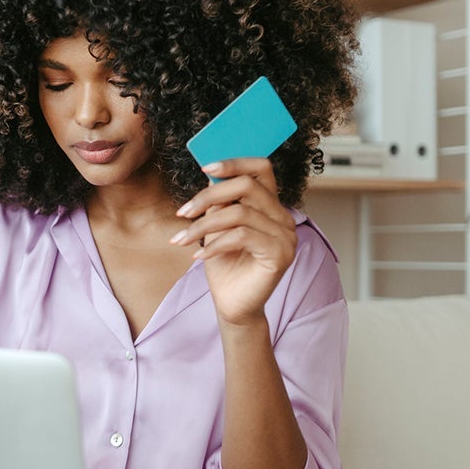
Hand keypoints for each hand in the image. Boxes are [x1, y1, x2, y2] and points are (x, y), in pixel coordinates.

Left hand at [170, 158, 296, 326]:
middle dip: (209, 196)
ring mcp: (286, 235)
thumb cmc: (225, 265)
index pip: (262, 168)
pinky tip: (199, 256)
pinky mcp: (281, 254)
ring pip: (240, 213)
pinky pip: (242, 236)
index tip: (205, 168)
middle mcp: (283, 217)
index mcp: (270, 206)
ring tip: (183, 239)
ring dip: (203, 226)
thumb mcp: (216, 227)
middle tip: (183, 212)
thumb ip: (219, 201)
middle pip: (248, 186)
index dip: (235, 163)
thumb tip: (211, 173)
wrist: (232, 305)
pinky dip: (215, 244)